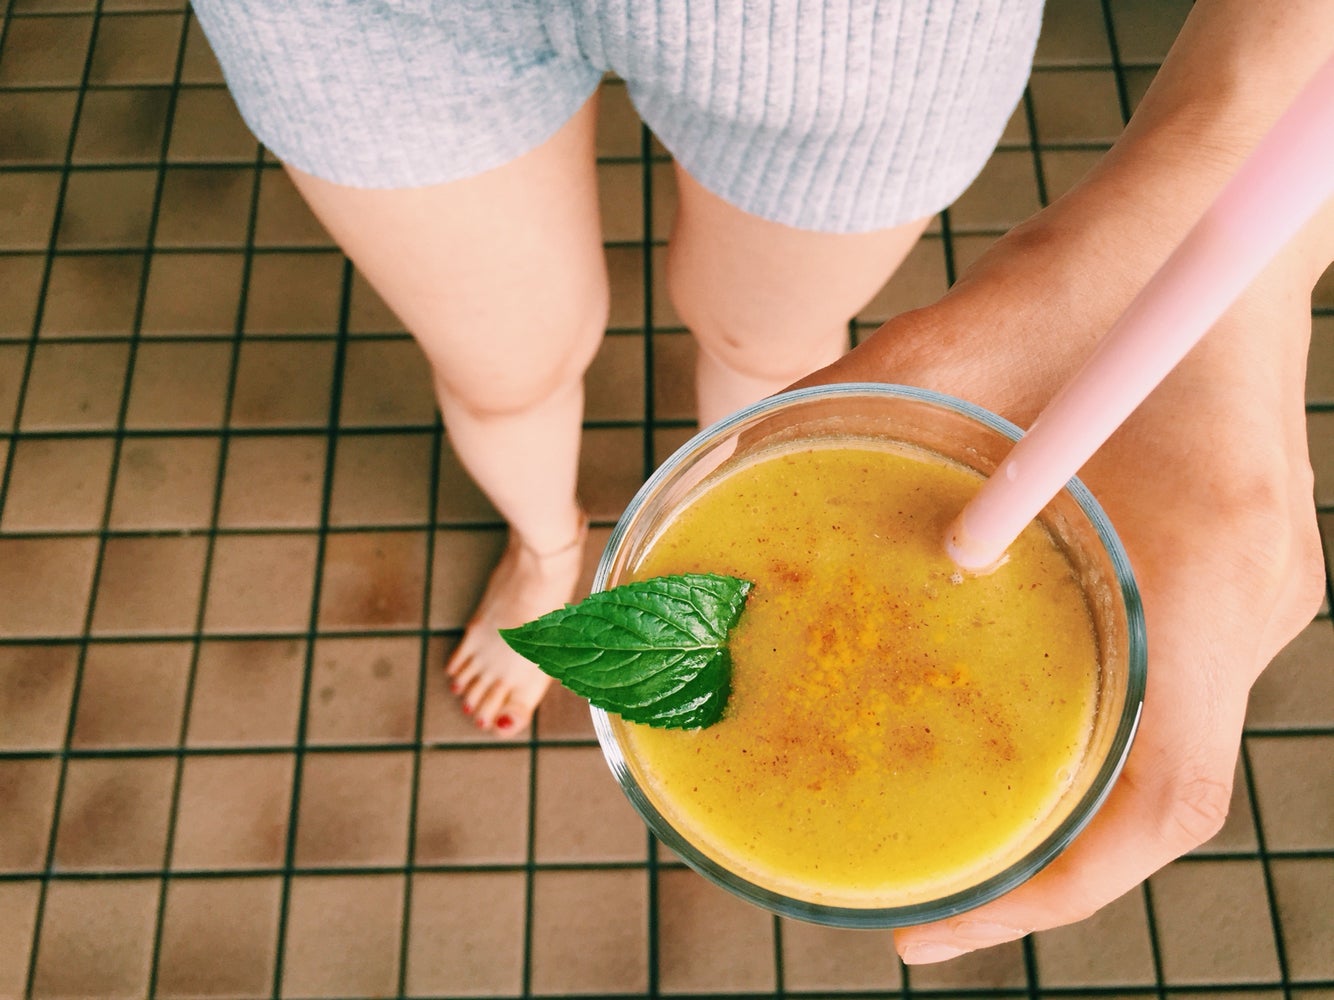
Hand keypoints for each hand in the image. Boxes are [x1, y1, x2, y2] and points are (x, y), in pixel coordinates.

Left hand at [796, 198, 1327, 961]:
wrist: (1213, 218)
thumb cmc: (1100, 269)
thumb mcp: (955, 341)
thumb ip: (849, 406)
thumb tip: (724, 462)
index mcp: (1208, 567)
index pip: (1166, 800)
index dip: (1056, 894)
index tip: (937, 931)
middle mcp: (1254, 606)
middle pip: (1159, 797)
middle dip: (1048, 868)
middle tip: (925, 899)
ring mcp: (1259, 596)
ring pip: (1168, 746)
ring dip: (1068, 798)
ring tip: (957, 821)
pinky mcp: (1239, 573)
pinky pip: (1172, 682)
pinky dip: (1090, 724)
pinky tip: (1007, 711)